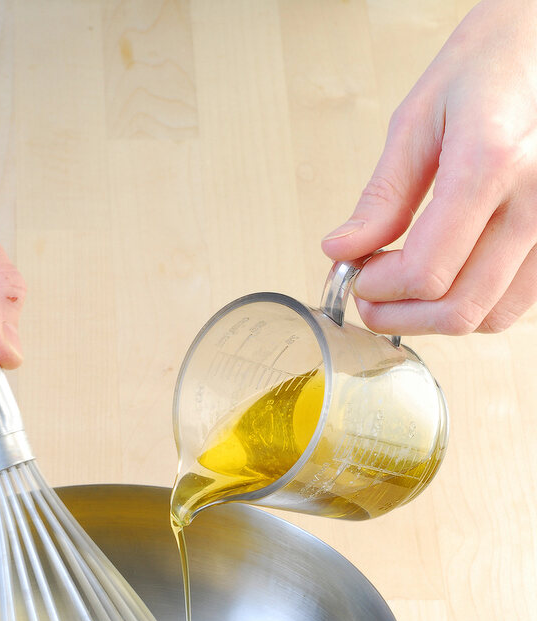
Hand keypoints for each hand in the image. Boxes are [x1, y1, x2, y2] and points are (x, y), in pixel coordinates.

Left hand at [321, 0, 536, 335]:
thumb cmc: (492, 62)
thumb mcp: (420, 116)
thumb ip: (383, 194)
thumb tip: (342, 250)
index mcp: (491, 161)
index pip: (426, 271)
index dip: (380, 289)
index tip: (357, 275)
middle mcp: (536, 198)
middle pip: (459, 308)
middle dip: (399, 316)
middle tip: (370, 298)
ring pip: (490, 316)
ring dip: (436, 318)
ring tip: (405, 288)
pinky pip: (516, 302)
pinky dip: (474, 306)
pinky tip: (447, 279)